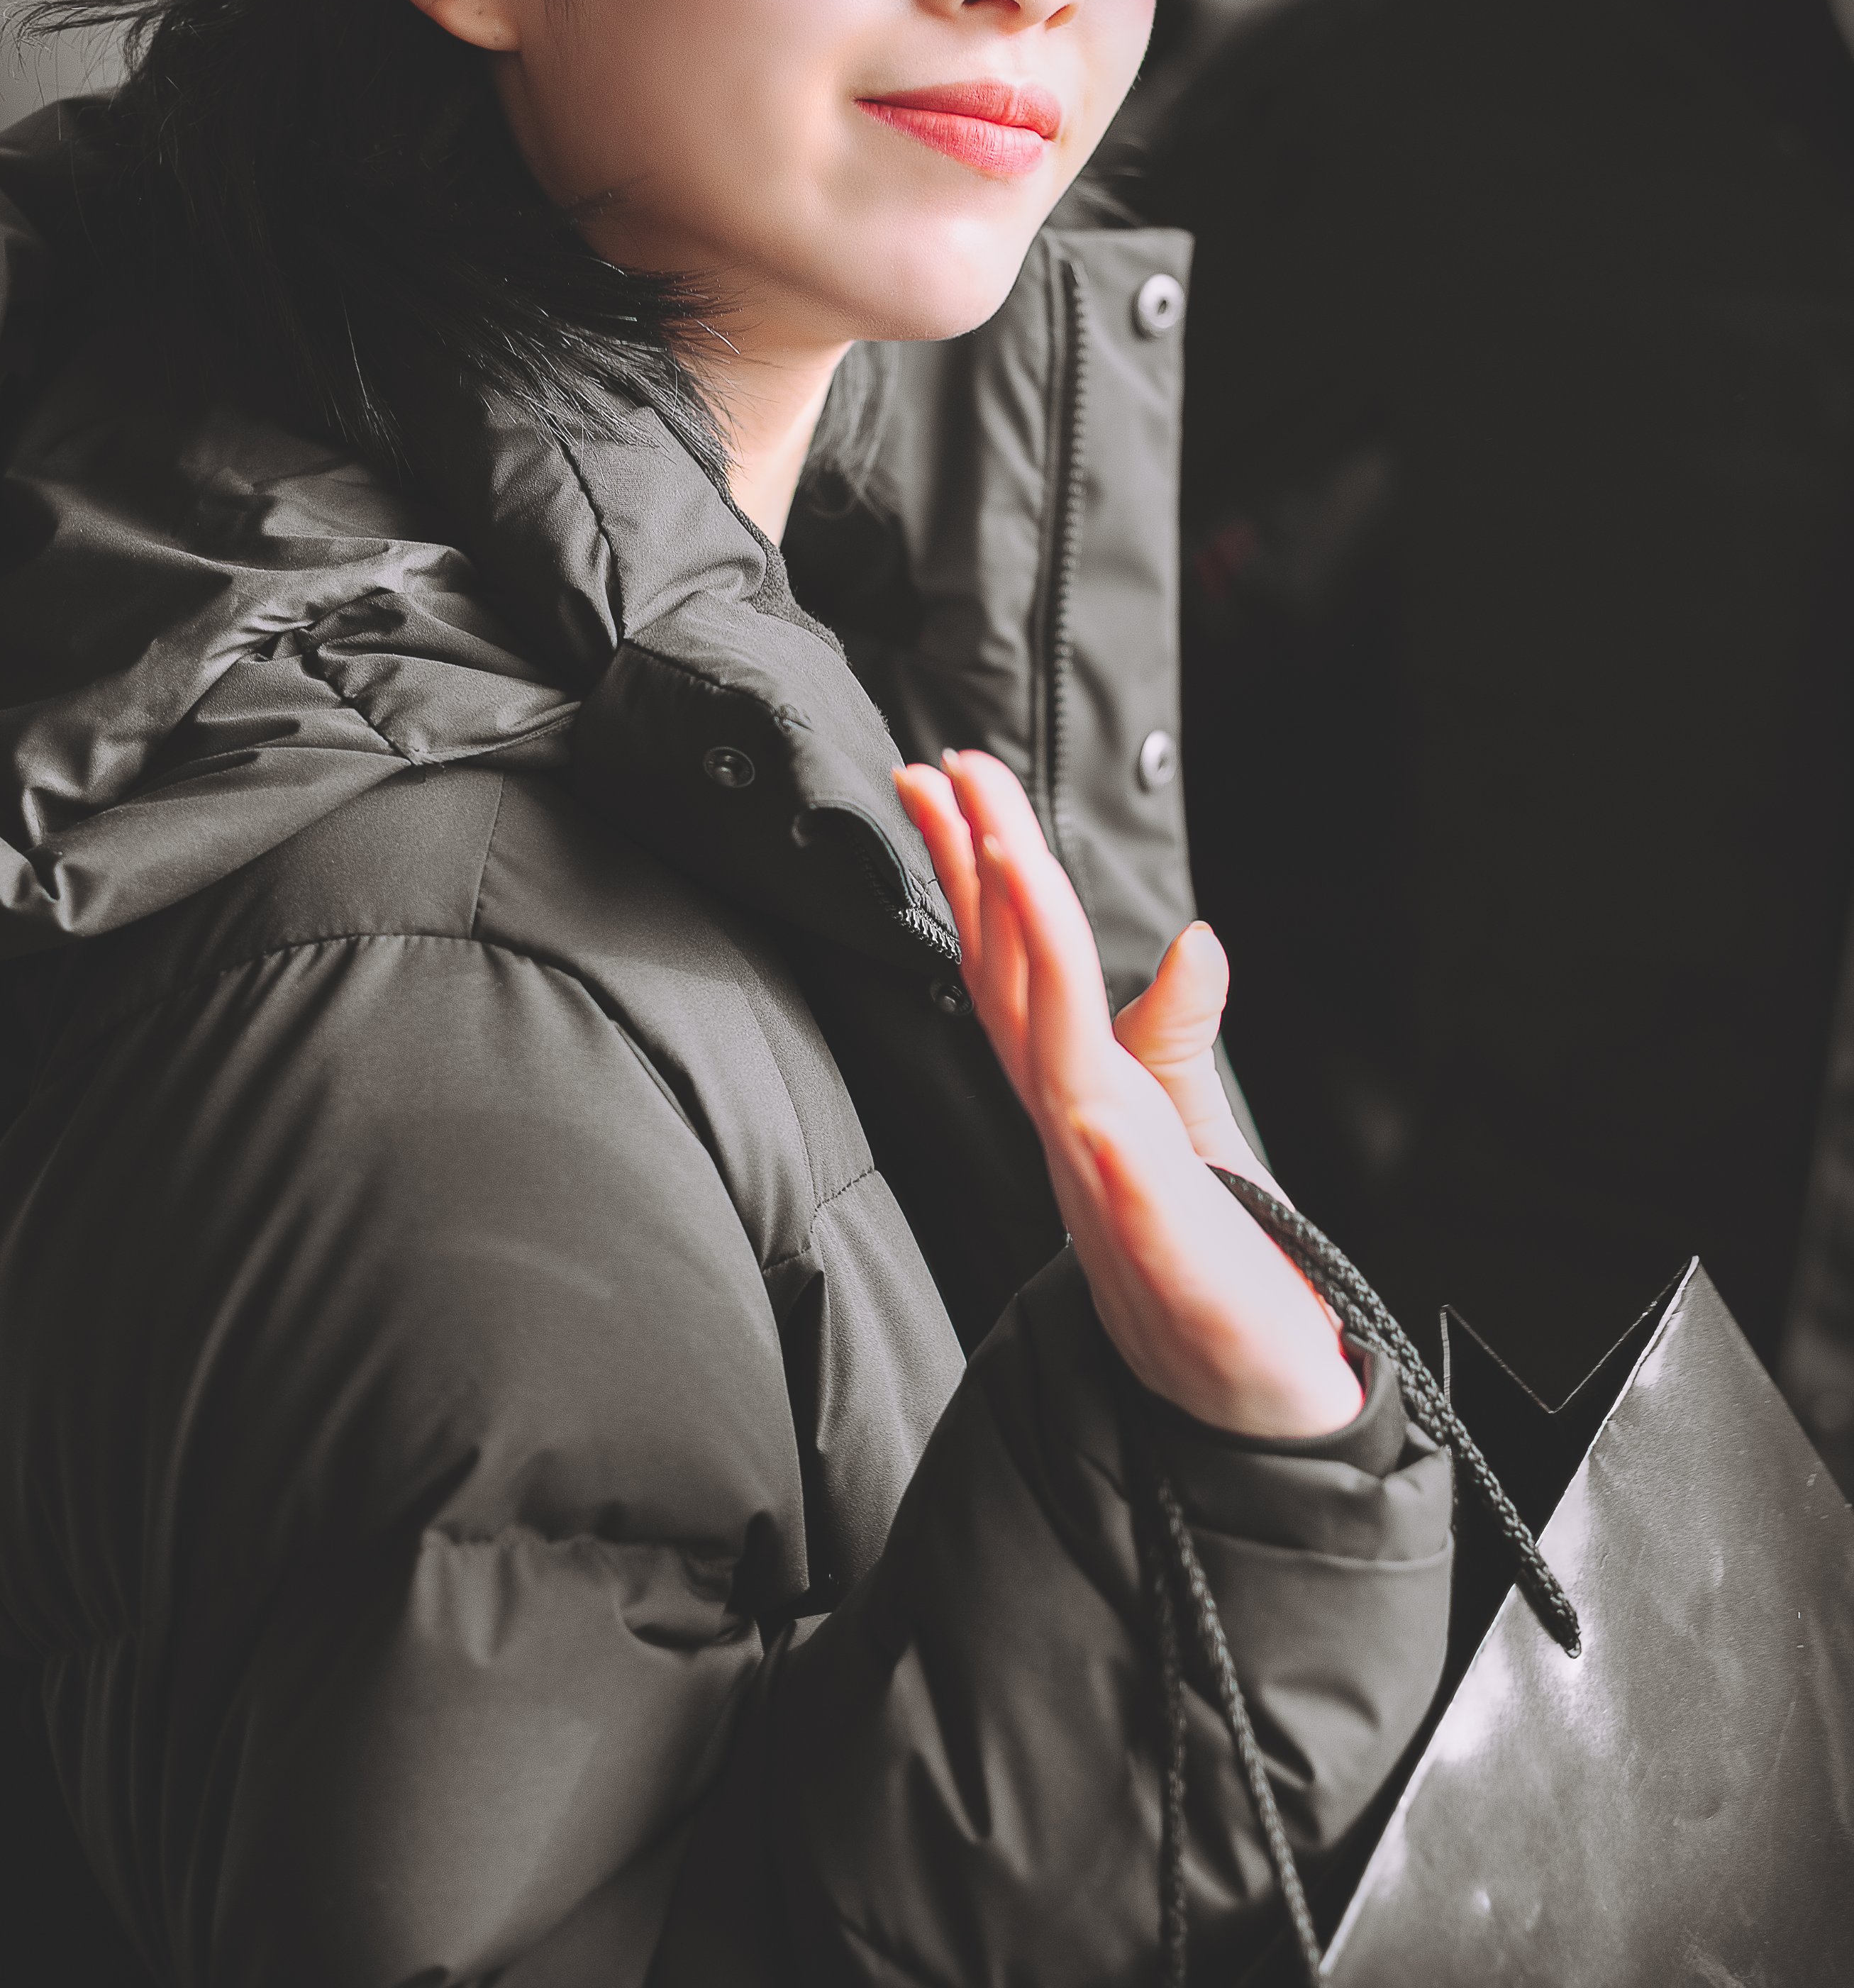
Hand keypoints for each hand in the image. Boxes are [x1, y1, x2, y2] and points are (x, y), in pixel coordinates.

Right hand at [894, 749, 1361, 1437]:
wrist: (1247, 1417)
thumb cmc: (1217, 1273)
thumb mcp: (1194, 1133)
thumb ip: (1171, 1039)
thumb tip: (1192, 939)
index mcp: (1082, 1101)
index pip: (1012, 967)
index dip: (974, 871)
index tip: (943, 779)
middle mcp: (1082, 1138)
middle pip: (1017, 987)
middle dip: (982, 876)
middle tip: (947, 773)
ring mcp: (1119, 1202)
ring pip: (1061, 1064)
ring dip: (1030, 962)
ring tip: (1006, 861)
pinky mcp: (1184, 1274)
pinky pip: (1140, 1207)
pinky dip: (1117, 1154)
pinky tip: (1106, 1112)